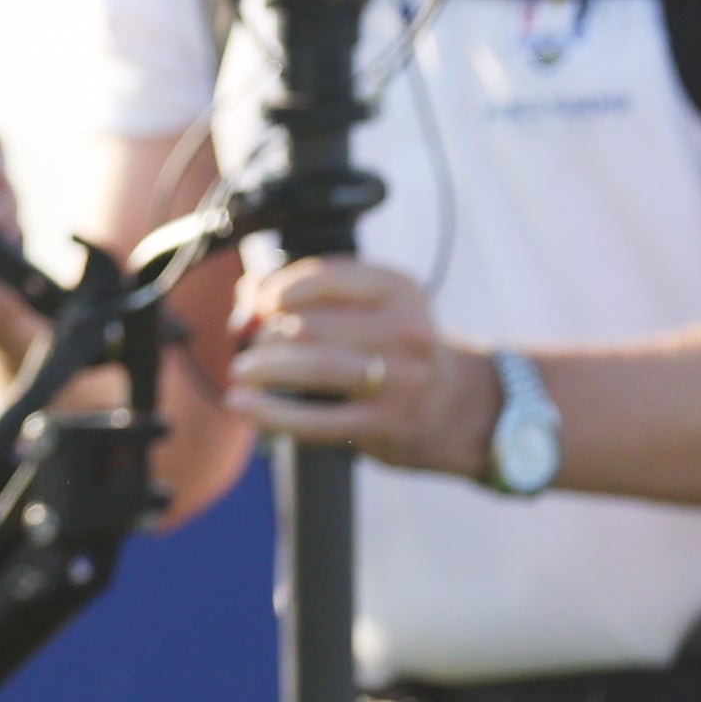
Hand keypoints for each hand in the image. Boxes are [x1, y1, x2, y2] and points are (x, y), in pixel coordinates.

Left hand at [226, 254, 493, 476]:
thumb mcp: (369, 304)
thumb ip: (306, 292)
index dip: (276, 290)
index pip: (324, 277)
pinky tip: (245, 405)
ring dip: (264, 368)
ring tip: (242, 371)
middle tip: (248, 343)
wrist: (459, 405)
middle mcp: (405, 329)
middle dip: (265, 334)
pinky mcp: (386, 424)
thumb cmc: (392, 345)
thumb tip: (246, 303)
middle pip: (312, 324)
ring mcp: (399, 379)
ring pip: (314, 366)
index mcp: (398, 288)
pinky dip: (272, 413)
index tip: (257, 305)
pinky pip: (318, 419)